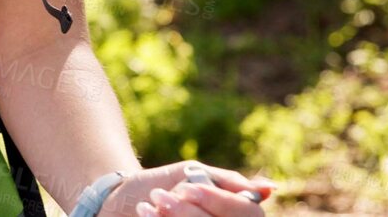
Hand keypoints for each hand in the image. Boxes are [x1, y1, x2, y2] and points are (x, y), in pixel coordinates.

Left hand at [102, 161, 277, 216]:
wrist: (119, 199)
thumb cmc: (160, 184)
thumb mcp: (192, 173)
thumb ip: (228, 181)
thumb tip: (269, 188)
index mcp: (233, 215)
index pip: (248, 214)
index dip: (221, 202)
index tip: (189, 187)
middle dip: (189, 212)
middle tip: (162, 195)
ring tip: (151, 202)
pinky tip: (144, 214)